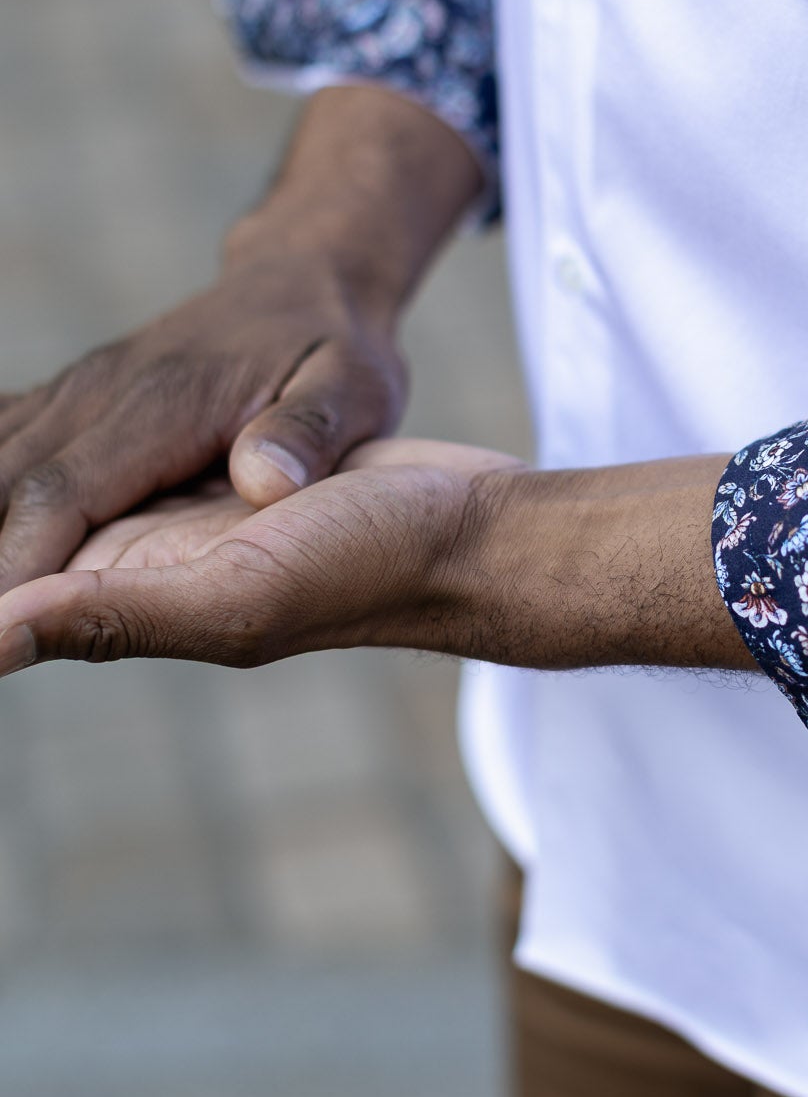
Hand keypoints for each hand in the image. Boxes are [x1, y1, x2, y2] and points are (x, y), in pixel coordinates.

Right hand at [0, 258, 407, 599]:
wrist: (300, 282)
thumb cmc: (332, 348)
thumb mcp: (352, 387)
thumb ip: (311, 433)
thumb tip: (266, 485)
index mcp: (162, 405)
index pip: (62, 494)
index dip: (20, 563)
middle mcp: (99, 393)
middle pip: (4, 483)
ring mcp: (77, 392)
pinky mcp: (71, 400)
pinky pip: (2, 440)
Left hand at [0, 445, 754, 679]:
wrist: (472, 537)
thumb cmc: (379, 559)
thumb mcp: (248, 586)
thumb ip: (123, 611)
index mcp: (121, 601)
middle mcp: (126, 580)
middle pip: (9, 578)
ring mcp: (163, 543)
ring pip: (37, 536)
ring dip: (8, 538)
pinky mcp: (199, 505)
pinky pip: (94, 496)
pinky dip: (36, 501)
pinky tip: (30, 484)